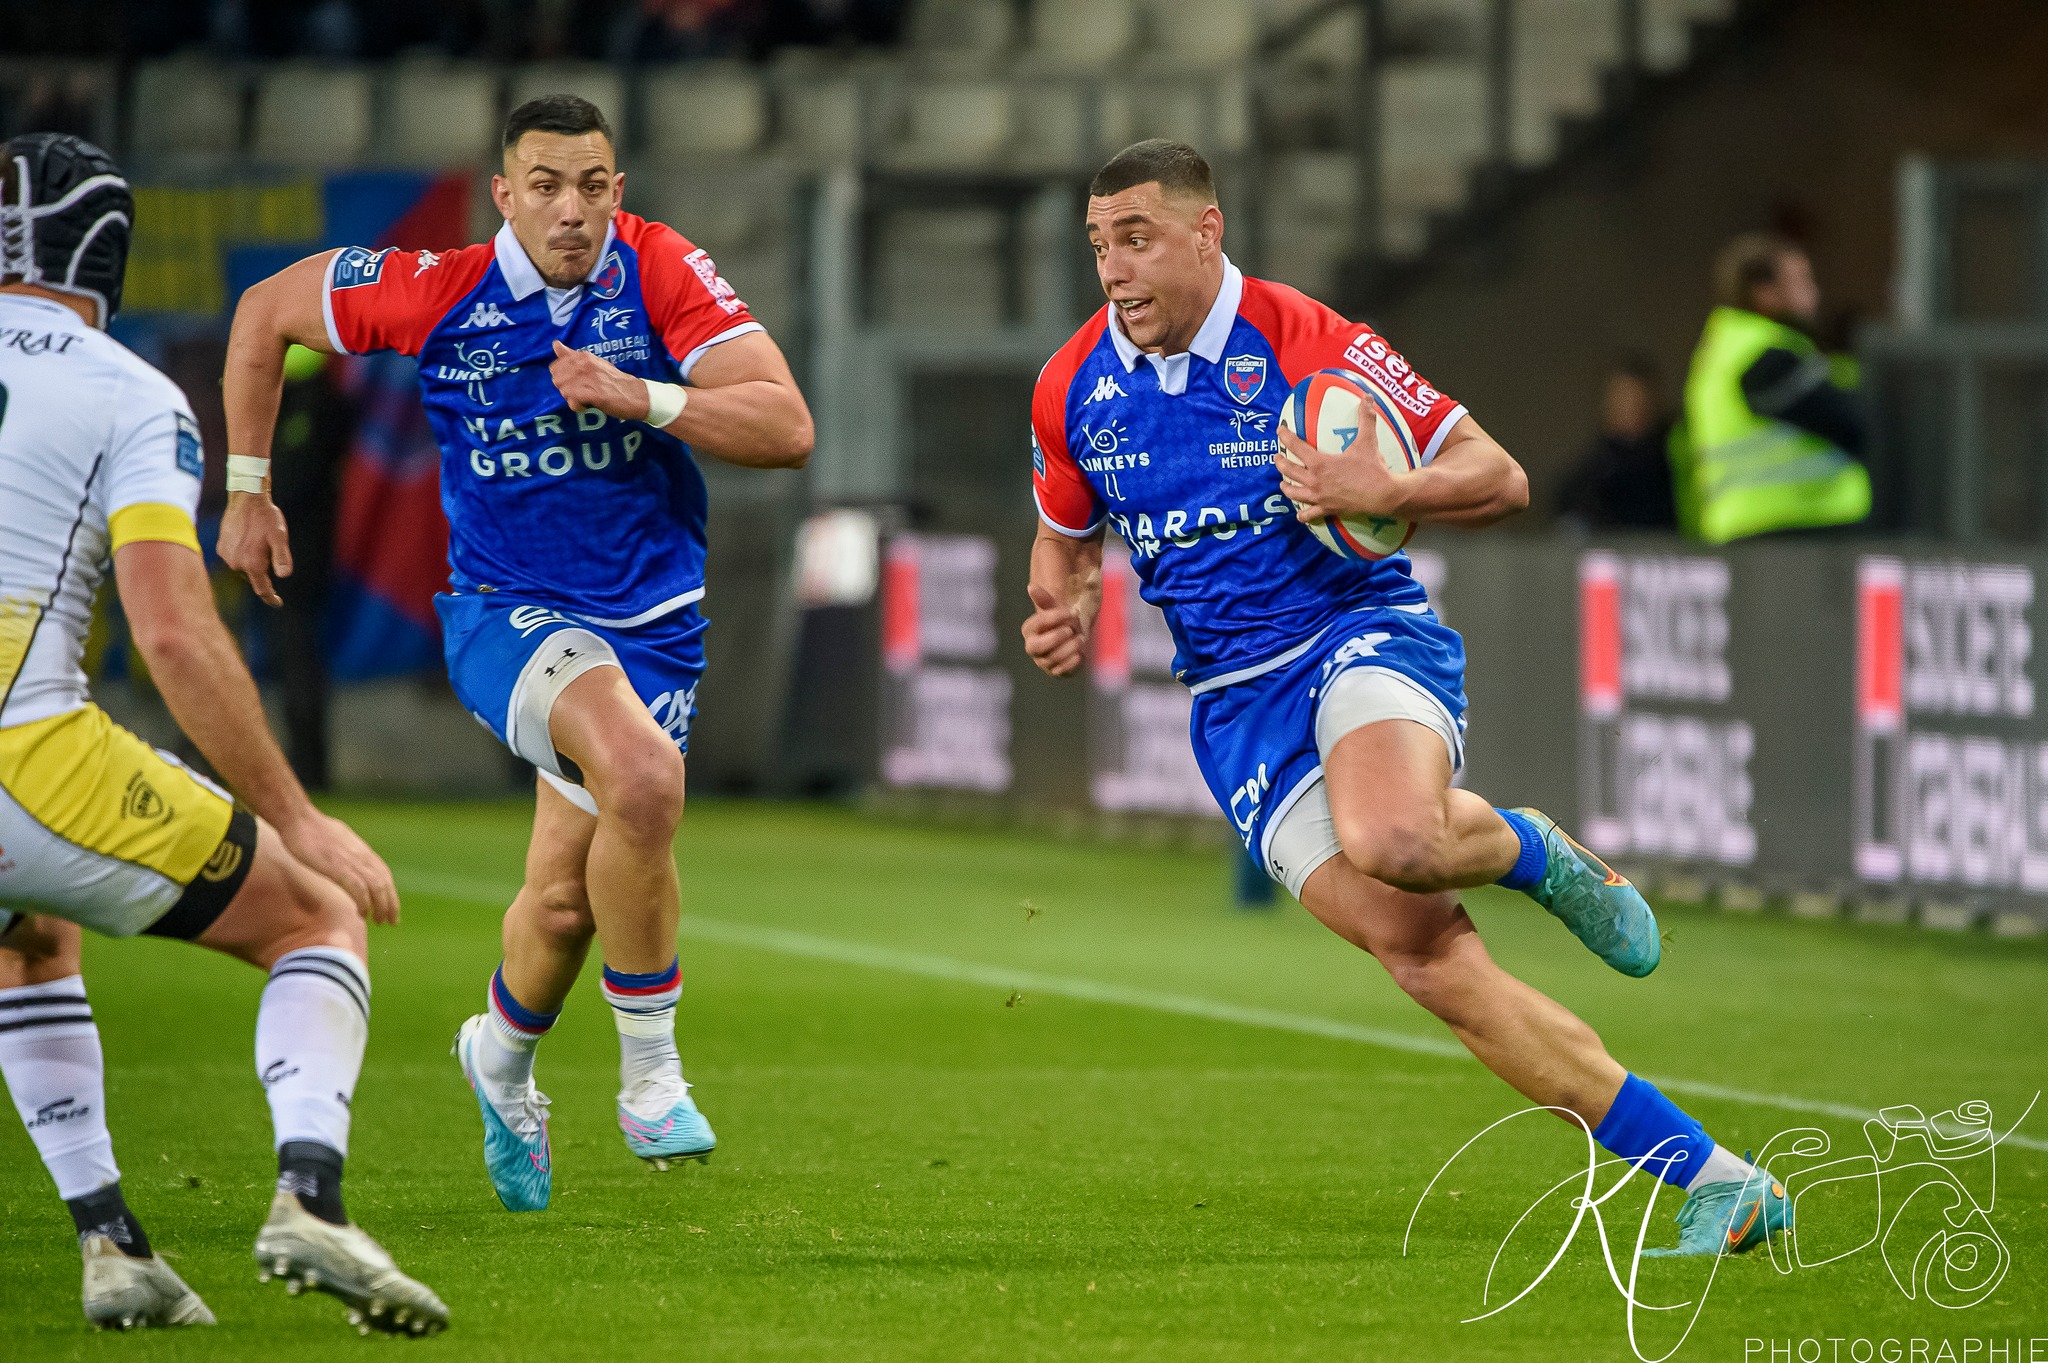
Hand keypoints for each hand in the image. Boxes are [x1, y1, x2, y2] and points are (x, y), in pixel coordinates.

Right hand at [218, 491, 292, 606]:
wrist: (246, 499)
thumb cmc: (266, 517)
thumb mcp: (279, 537)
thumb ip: (281, 557)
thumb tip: (284, 575)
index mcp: (252, 563)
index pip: (262, 589)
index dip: (271, 598)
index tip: (277, 603)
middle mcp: (236, 563)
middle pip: (254, 577)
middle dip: (263, 570)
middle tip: (270, 548)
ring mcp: (226, 555)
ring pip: (243, 567)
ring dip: (252, 562)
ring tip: (259, 541)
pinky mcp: (220, 547)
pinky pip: (234, 558)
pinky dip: (243, 554)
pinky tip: (248, 540)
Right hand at [279, 808, 400, 925]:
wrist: (298, 819)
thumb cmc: (312, 829)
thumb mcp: (339, 841)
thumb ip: (348, 854)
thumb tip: (348, 864)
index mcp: (362, 850)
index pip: (384, 874)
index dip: (390, 892)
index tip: (392, 907)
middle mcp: (362, 855)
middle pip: (385, 883)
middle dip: (391, 904)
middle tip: (392, 921)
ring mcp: (351, 861)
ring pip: (376, 887)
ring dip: (381, 906)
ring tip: (380, 921)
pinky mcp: (338, 866)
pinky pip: (358, 888)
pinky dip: (363, 902)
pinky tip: (363, 913)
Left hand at [550, 340, 650, 420]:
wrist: (635, 394)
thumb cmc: (613, 380)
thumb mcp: (592, 362)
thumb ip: (572, 355)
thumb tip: (555, 344)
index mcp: (583, 356)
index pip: (555, 367)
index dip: (563, 378)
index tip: (576, 381)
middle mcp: (584, 364)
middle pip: (557, 380)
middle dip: (566, 389)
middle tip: (582, 391)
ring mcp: (588, 378)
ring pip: (564, 391)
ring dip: (573, 399)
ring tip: (588, 398)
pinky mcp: (593, 394)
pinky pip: (572, 402)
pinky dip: (579, 406)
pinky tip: (589, 404)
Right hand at [1023, 583, 1086, 676]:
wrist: (1076, 636)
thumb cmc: (1063, 620)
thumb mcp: (1056, 608)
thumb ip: (1044, 600)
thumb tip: (1031, 587)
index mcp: (1029, 630)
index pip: (1037, 623)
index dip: (1055, 617)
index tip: (1073, 611)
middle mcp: (1032, 647)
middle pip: (1036, 646)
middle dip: (1056, 637)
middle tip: (1071, 629)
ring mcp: (1043, 662)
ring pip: (1052, 658)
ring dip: (1070, 646)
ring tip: (1081, 638)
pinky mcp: (1056, 672)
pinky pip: (1063, 671)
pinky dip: (1073, 661)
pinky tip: (1081, 653)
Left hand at [1276, 421, 1409, 523]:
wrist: (1382, 495)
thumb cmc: (1373, 468)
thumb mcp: (1368, 441)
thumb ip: (1366, 419)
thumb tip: (1367, 398)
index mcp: (1320, 463)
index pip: (1296, 446)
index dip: (1285, 437)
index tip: (1279, 431)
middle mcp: (1314, 481)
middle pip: (1288, 471)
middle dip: (1280, 463)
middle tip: (1277, 457)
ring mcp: (1318, 497)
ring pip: (1293, 493)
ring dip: (1286, 487)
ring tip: (1283, 483)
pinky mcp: (1326, 510)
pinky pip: (1308, 515)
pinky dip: (1302, 515)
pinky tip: (1299, 514)